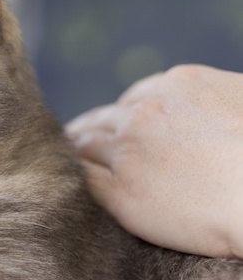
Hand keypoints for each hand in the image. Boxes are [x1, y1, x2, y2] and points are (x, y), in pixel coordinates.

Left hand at [66, 65, 242, 258]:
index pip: (135, 98)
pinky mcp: (120, 194)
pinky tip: (65, 184)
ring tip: (59, 161)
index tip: (114, 125)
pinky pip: (83, 181)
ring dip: (73, 153)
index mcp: (178, 85)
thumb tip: (218, 105)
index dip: (122, 114)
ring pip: (84, 148)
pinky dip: (72, 179)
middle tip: (73, 141)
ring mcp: (128, 153)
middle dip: (90, 131)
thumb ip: (220, 98)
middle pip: (104, 120)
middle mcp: (144, 114)